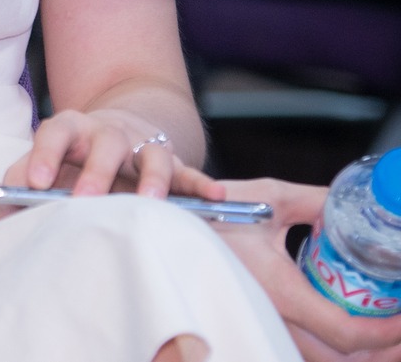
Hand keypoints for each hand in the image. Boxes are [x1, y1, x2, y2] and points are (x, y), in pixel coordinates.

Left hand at [3, 108, 218, 200]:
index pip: (54, 133)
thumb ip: (21, 177)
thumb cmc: (70, 156)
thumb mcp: (44, 159)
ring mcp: (143, 146)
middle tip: (86, 200)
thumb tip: (0, 204)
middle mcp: (109, 133)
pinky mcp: (172, 163)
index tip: (34, 184)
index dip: (43, 156)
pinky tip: (217, 196)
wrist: (114, 131)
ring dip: (152, 178)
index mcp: (71, 127)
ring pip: (152, 155)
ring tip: (150, 200)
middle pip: (106, 144)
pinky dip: (204, 184)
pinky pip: (190, 173)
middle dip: (96, 172)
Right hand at [214, 179, 400, 361]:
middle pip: (341, 359)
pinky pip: (304, 348)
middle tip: (400, 323)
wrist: (165, 223)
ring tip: (381, 327)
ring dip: (359, 350)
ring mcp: (263, 323)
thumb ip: (319, 202)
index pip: (346, 332)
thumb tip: (358, 207)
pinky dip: (334, 345)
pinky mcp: (257, 320)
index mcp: (281, 291)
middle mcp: (273, 317)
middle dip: (384, 350)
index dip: (388, 333)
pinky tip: (345, 321)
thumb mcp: (270, 196)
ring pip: (322, 358)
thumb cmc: (211, 210)